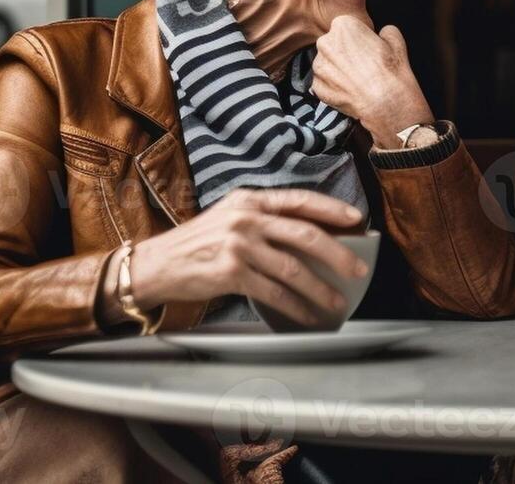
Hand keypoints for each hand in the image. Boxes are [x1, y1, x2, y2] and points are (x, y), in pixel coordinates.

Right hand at [125, 189, 368, 328]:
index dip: (332, 209)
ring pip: (294, 268)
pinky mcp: (231, 273)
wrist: (156, 264)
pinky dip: (296, 307)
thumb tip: (310, 235)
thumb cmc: (198, 243)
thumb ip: (264, 219)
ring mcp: (239, 246)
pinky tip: (307, 316)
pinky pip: (274, 292)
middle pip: (306, 234)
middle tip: (358, 269)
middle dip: (339, 253)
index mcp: (250, 200)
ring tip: (337, 300)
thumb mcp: (230, 216)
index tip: (357, 219)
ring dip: (320, 288)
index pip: (300, 200)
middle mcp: (246, 219)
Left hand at [311, 16, 434, 147]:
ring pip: (328, 63)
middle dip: (345, 52)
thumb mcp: (396, 40)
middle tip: (363, 65)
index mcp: (343, 26)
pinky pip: (324, 82)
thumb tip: (382, 34)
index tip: (368, 49)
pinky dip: (335, 86)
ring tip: (358, 80)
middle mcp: (325, 42)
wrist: (386, 103)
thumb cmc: (391, 70)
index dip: (359, 38)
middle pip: (334, 44)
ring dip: (339, 69)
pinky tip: (351, 91)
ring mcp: (318, 66)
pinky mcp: (316, 86)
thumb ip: (385, 31)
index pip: (347, 27)